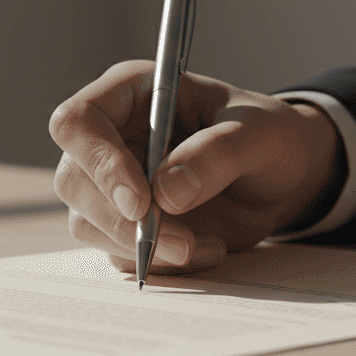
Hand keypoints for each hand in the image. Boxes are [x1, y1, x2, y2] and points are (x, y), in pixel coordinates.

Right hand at [49, 60, 340, 273]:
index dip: (99, 163)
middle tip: (182, 242)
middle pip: (74, 181)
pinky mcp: (124, 222)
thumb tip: (166, 192)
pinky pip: (117, 252)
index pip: (78, 122)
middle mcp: (111, 137)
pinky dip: (159, 262)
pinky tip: (205, 248)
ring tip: (206, 245)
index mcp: (131, 94)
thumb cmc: (268, 137)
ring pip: (87, 223)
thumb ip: (217, 153)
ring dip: (143, 247)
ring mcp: (111, 183)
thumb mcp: (260, 134)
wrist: (282, 179)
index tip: (141, 202)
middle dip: (123, 221)